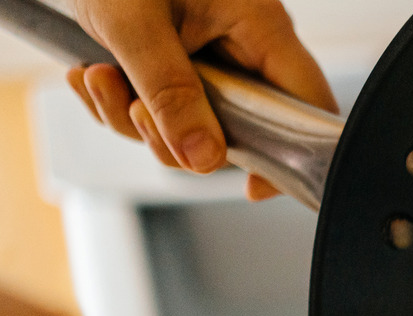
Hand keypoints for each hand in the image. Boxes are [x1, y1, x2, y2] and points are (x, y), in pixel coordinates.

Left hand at [66, 0, 336, 200]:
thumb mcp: (134, 24)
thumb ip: (170, 92)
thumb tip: (203, 159)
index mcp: (261, 28)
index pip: (308, 107)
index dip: (292, 155)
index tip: (254, 185)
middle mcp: (245, 48)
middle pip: (242, 129)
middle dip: (179, 136)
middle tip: (136, 111)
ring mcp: (213, 58)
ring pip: (194, 126)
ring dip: (137, 119)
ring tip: (99, 79)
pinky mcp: (179, 64)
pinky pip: (162, 110)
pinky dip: (121, 105)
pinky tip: (94, 75)